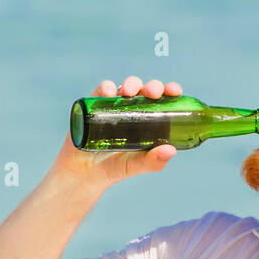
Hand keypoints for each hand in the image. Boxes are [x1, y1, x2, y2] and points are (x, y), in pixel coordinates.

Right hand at [52, 76, 181, 189]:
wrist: (84, 174)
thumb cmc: (113, 168)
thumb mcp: (135, 165)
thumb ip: (153, 161)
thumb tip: (171, 150)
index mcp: (147, 120)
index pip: (162, 100)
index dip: (169, 91)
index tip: (174, 91)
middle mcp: (131, 109)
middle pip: (145, 90)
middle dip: (152, 86)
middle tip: (153, 93)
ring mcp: (113, 106)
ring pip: (125, 86)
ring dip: (131, 84)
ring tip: (129, 92)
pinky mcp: (94, 106)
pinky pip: (101, 91)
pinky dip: (106, 87)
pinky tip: (109, 93)